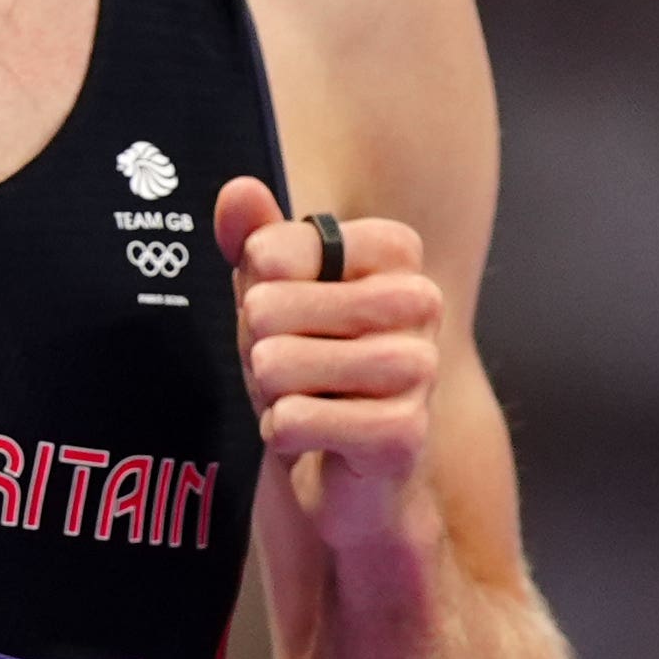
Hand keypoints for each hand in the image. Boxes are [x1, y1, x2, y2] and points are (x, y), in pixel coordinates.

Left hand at [216, 176, 443, 552]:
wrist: (348, 470)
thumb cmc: (312, 368)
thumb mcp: (272, 296)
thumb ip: (254, 239)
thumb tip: (237, 189)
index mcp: (395, 250)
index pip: (273, 250)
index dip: (255, 289)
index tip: (290, 313)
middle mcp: (420, 299)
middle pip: (267, 306)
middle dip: (258, 347)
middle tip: (293, 367)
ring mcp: (420, 367)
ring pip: (276, 364)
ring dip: (269, 393)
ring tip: (303, 399)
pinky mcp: (405, 432)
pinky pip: (293, 420)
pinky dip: (281, 434)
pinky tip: (313, 436)